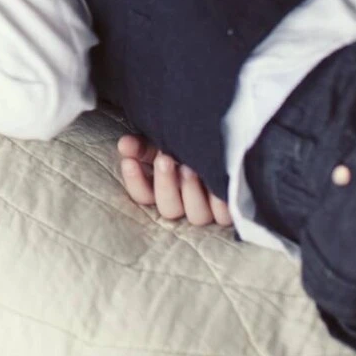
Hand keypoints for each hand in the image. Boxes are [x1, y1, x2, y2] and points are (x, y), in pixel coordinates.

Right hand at [116, 135, 232, 227]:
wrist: (230, 140)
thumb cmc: (191, 142)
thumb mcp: (165, 140)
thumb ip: (143, 145)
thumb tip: (123, 145)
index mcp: (165, 189)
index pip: (143, 196)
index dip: (135, 182)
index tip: (129, 161)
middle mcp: (185, 204)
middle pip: (169, 208)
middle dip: (165, 184)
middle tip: (164, 159)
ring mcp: (208, 210)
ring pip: (196, 215)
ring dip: (191, 192)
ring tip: (190, 168)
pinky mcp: (231, 212)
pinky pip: (224, 215)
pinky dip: (219, 200)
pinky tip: (216, 179)